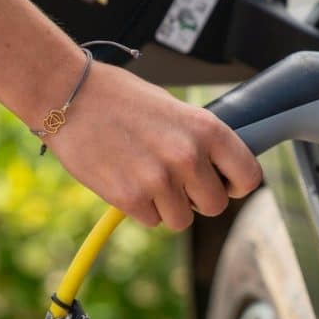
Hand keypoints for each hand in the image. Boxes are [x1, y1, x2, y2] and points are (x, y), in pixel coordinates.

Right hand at [44, 62, 262, 230]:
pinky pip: (151, 220)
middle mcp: (188, 156)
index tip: (222, 182)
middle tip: (177, 182)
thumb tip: (219, 166)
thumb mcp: (174, 107)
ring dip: (168, 207)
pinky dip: (140, 207)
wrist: (69, 97)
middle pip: (215, 206)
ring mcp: (159, 180)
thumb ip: (199, 138)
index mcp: (206, 129)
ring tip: (147, 177)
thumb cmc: (120, 97)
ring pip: (181, 220)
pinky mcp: (130, 198)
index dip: (235, 184)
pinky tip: (126, 178)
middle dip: (197, 199)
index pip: (249, 176)